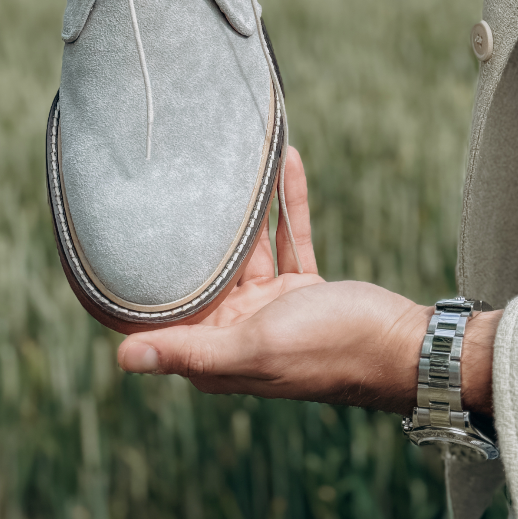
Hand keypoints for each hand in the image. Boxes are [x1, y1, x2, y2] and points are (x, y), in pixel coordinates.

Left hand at [117, 147, 500, 415]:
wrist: (403, 346)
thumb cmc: (330, 352)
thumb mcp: (256, 347)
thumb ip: (192, 350)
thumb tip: (122, 358)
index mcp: (218, 350)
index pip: (166, 317)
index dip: (140, 287)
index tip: (114, 245)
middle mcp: (239, 328)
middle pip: (206, 272)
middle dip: (196, 229)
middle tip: (176, 179)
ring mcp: (272, 306)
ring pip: (250, 246)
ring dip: (247, 206)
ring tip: (233, 160)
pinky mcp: (303, 286)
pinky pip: (289, 236)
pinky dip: (289, 202)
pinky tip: (286, 163)